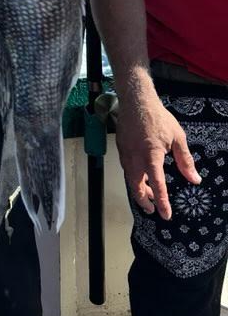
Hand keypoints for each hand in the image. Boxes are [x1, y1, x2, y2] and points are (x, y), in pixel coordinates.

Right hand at [116, 89, 201, 219]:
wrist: (136, 100)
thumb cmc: (158, 117)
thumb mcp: (178, 137)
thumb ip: (185, 160)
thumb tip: (194, 179)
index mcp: (152, 155)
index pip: (157, 184)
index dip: (162, 201)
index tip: (165, 214)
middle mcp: (136, 157)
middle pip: (137, 186)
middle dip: (144, 200)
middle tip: (152, 209)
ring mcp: (126, 153)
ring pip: (130, 178)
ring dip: (139, 188)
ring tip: (148, 194)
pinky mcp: (121, 148)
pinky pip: (126, 168)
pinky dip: (133, 177)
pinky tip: (140, 176)